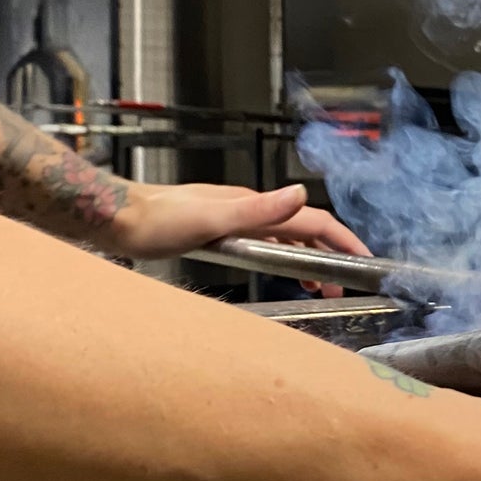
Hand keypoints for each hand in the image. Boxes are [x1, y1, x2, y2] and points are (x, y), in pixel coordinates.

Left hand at [105, 181, 369, 291]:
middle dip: (332, 253)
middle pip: (303, 228)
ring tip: (320, 284)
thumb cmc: (155, 222)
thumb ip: (258, 211)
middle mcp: (246, 208)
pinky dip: (282, 256)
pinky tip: (277, 267)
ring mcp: (232, 217)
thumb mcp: (211, 219)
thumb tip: (301, 195)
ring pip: (284, 237)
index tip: (365, 258)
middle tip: (346, 283)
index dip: (343, 238)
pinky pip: (264, 242)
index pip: (311, 220)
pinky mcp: (217, 228)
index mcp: (251, 207)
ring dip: (309, 258)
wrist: (115, 218)